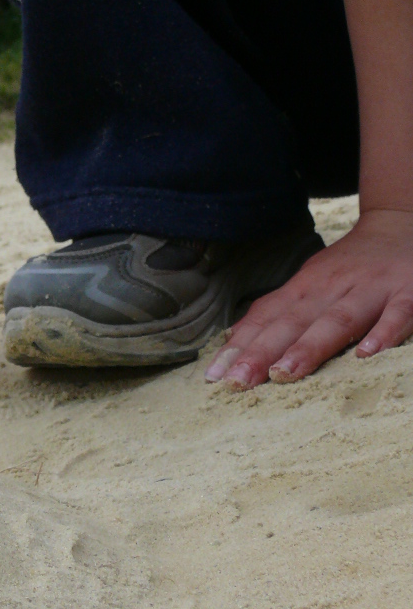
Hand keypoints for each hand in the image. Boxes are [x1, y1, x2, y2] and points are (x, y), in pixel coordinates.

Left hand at [205, 209, 412, 388]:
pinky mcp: (407, 293)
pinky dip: (383, 333)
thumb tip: (234, 339)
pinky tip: (367, 355)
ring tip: (283, 373)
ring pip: (337, 319)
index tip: (214, 375)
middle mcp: (331, 287)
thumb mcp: (309, 282)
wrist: (400, 226)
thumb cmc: (349, 266)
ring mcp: (370, 290)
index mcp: (305, 286)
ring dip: (309, 346)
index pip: (267, 316)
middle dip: (261, 352)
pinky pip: (396, 314)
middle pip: (292, 322)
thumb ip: (278, 311)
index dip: (241, 344)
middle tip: (236, 382)